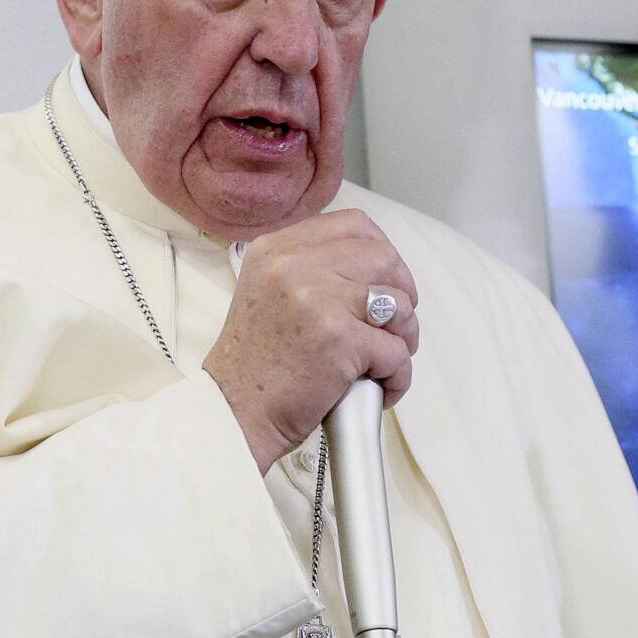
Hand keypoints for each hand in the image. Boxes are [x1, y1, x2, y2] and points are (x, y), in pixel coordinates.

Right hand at [202, 210, 419, 474]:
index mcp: (276, 249)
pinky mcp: (340, 341)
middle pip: (385, 258)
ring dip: (404, 337)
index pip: (354, 225)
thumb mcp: (265, 292)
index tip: (384, 281)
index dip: (382, 252)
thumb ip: (306, 269)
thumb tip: (369, 269)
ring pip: (399, 305)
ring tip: (385, 361)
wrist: (233, 412)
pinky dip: (398, 376)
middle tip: (394, 325)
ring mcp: (318, 301)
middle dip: (403, 293)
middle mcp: (295, 266)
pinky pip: (397, 352)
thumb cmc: (254, 366)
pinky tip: (381, 388)